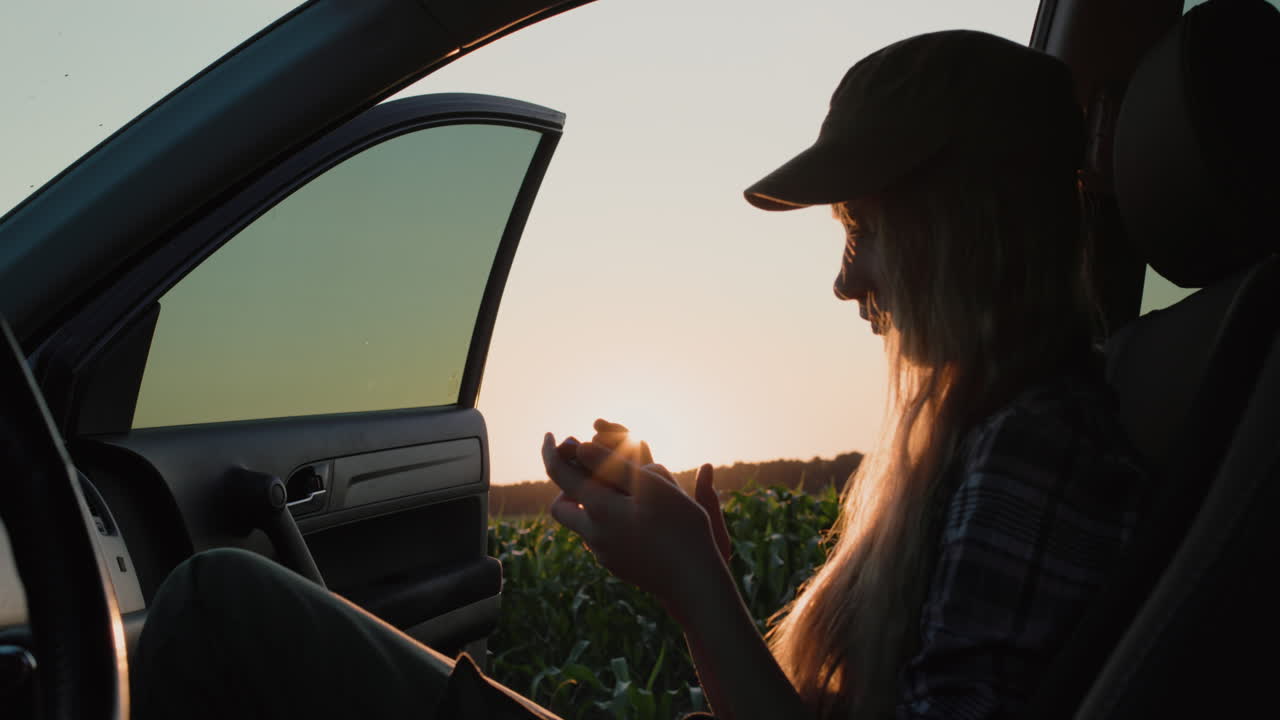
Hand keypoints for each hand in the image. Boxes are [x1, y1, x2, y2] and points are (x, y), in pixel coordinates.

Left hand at [541, 430, 723, 611]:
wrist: (694, 584)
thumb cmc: (680, 528)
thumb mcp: (651, 485)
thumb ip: (614, 463)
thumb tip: (580, 448)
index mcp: (599, 509)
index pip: (559, 474)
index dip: (551, 451)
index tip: (550, 436)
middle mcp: (594, 534)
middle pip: (561, 507)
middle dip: (568, 487)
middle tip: (589, 473)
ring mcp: (604, 554)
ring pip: (583, 524)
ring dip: (593, 505)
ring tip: (623, 493)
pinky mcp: (617, 566)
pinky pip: (602, 539)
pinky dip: (610, 522)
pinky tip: (639, 518)